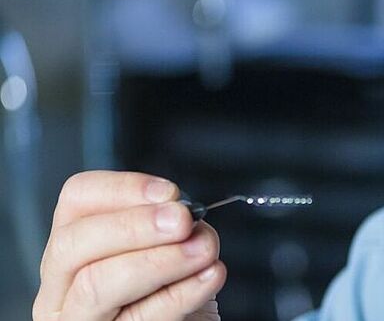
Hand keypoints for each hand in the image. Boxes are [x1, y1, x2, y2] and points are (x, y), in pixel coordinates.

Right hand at [33, 171, 226, 319]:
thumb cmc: (171, 292)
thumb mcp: (165, 250)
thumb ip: (168, 227)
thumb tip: (181, 210)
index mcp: (73, 250)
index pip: (77, 199)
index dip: (122, 189)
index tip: (169, 193)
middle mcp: (62, 288)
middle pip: (71, 245)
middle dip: (134, 225)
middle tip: (182, 221)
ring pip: (96, 285)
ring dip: (159, 260)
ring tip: (203, 250)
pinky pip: (139, 318)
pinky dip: (181, 294)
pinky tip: (209, 276)